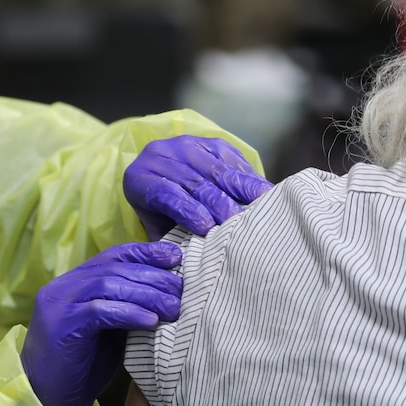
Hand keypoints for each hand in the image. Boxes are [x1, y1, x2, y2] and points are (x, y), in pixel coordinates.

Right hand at [22, 241, 182, 405]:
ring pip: (108, 284)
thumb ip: (127, 308)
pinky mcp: (61, 326)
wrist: (46, 400)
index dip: (146, 252)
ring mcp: (59, 304)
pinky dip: (129, 313)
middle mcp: (63, 287)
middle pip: (114, 267)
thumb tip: (168, 293)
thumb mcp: (109, 331)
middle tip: (181, 291)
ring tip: (173, 308)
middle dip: (153, 276)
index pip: (113, 255)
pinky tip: (151, 322)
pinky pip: (99, 310)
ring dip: (146, 295)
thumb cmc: (82, 367)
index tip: (176, 256)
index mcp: (74, 282)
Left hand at [122, 135, 271, 239]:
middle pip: (194, 181)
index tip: (206, 227)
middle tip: (238, 222)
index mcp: (141, 179)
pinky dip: (249, 176)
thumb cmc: (161, 213)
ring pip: (216, 168)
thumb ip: (170, 239)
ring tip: (260, 206)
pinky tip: (263, 191)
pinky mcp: (210, 142)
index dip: (187, 209)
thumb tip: (189, 262)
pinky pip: (232, 158)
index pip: (165, 193)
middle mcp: (161, 156)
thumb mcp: (157, 226)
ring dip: (241, 188)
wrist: (161, 176)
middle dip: (219, 202)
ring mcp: (186, 145)